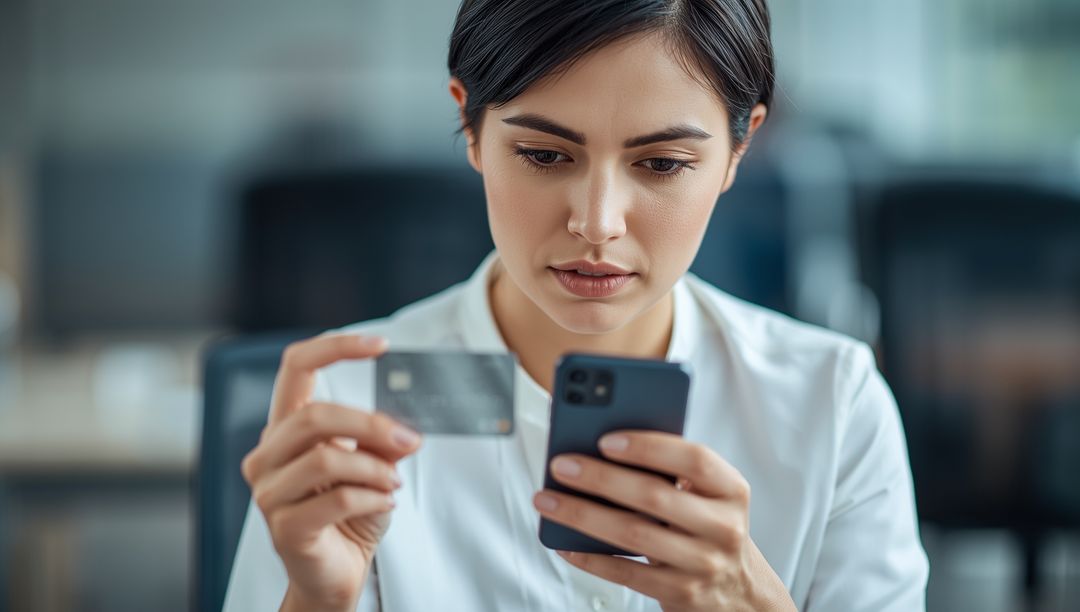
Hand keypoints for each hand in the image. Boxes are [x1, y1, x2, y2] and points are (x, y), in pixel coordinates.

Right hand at [240, 334, 422, 610]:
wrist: (337, 571)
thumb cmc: (350, 514)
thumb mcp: (373, 466)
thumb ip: (381, 438)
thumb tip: (405, 422)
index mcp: (285, 428)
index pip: (296, 368)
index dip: (335, 348)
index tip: (381, 344)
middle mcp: (267, 455)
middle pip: (314, 416)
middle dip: (370, 424)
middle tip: (408, 440)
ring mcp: (269, 492)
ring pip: (325, 459)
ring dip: (374, 468)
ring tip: (393, 483)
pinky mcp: (284, 528)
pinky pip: (336, 500)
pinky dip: (372, 498)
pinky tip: (385, 503)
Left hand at [533, 431, 795, 611]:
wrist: (736, 590)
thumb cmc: (705, 524)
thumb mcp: (706, 494)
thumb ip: (669, 470)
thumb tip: (600, 448)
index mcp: (731, 489)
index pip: (694, 460)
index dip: (649, 447)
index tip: (605, 439)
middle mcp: (723, 527)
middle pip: (654, 496)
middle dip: (600, 478)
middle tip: (560, 465)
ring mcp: (703, 563)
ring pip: (634, 535)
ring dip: (583, 515)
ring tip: (547, 499)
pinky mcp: (681, 592)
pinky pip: (627, 573)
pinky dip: (591, 557)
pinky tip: (564, 543)